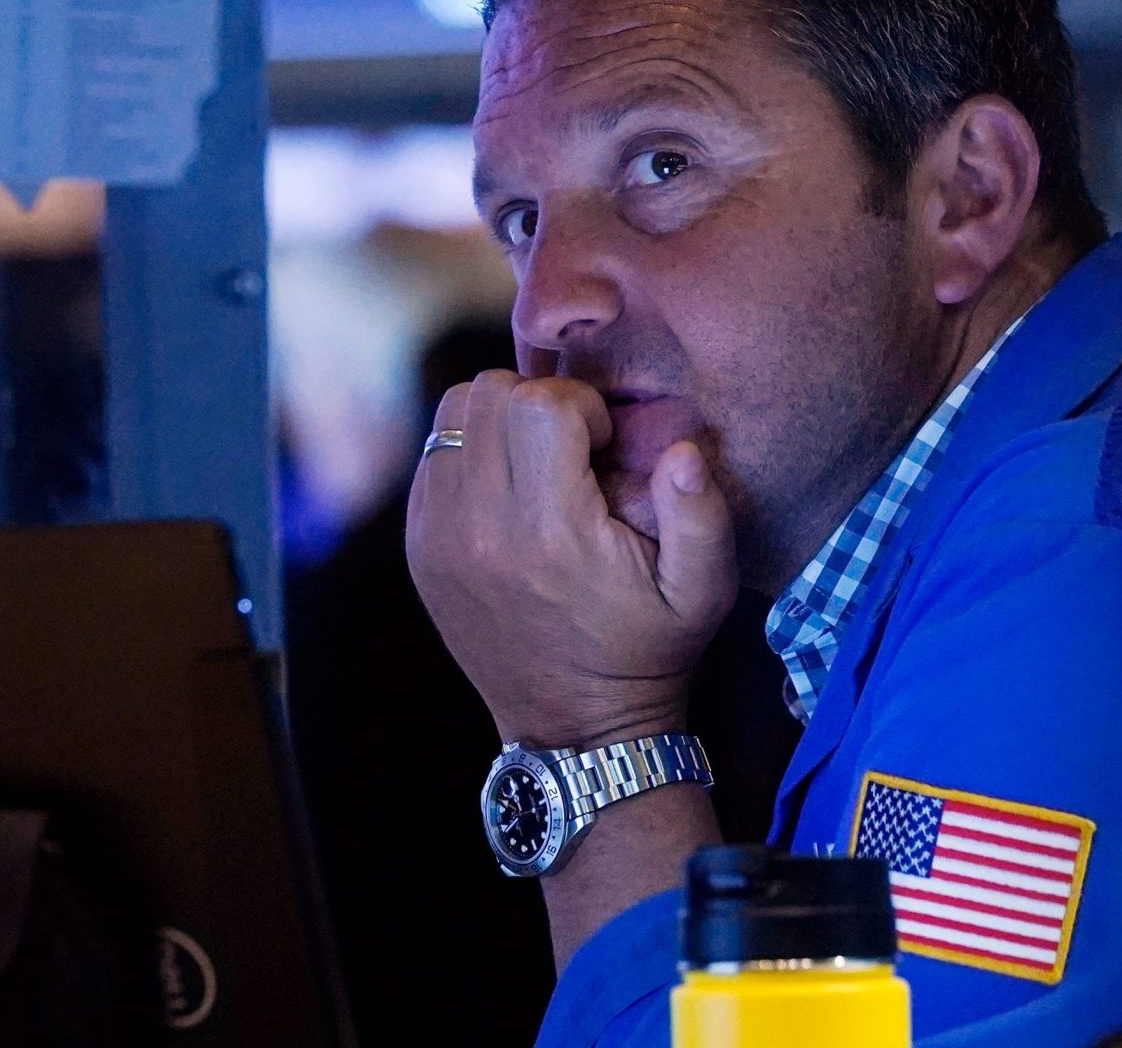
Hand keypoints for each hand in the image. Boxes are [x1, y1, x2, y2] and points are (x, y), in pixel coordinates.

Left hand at [405, 370, 738, 746]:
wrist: (575, 727)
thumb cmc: (646, 652)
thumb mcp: (702, 592)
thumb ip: (702, 515)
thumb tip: (682, 451)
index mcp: (549, 533)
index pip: (540, 404)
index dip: (582, 407)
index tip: (603, 446)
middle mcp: (479, 530)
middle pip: (489, 394)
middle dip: (539, 404)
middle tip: (572, 450)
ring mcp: (437, 538)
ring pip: (454, 414)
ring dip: (501, 423)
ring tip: (539, 464)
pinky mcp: (419, 547)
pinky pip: (435, 456)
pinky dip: (472, 454)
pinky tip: (511, 493)